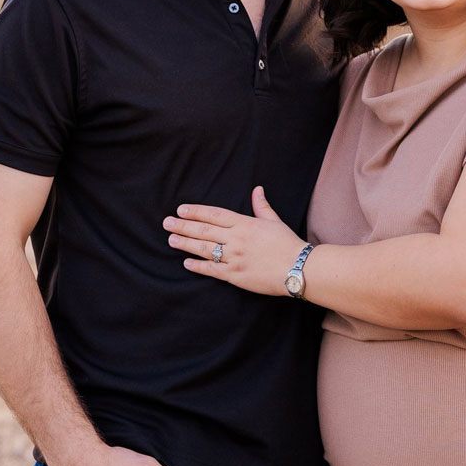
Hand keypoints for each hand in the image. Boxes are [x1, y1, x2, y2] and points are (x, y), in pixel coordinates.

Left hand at [164, 187, 304, 296]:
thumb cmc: (288, 244)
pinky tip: (187, 263)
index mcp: (245, 224)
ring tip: (171, 239)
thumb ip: (261, 206)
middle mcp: (237, 239)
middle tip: (167, 223)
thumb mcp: (274, 221)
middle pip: (205, 231)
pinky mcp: (236, 275)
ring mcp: (235, 258)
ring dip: (186, 244)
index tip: (181, 209)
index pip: (215, 215)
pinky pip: (213, 270)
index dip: (196, 211)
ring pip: (205, 249)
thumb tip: (257, 190)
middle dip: (184, 226)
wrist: (299, 268)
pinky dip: (199, 266)